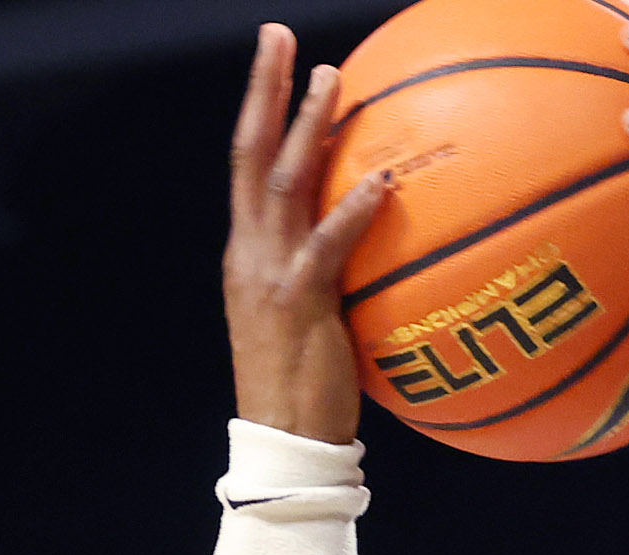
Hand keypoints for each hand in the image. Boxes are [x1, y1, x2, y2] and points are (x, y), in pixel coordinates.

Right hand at [224, 25, 390, 443]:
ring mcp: (271, 276)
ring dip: (308, 128)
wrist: (283, 440)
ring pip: (284, 185)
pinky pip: (327, 246)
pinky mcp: (301, 305)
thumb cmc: (304, 381)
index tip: (274, 57)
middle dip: (265, 92)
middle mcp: (250, 253)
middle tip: (281, 37)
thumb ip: (321, 264)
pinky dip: (353, 210)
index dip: (258, 108)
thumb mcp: (304, 311)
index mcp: (247, 252)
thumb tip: (359, 225)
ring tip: (332, 81)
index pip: (247, 164)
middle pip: (251, 155)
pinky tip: (381, 180)